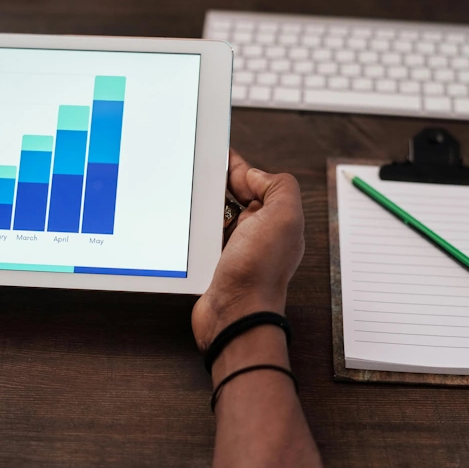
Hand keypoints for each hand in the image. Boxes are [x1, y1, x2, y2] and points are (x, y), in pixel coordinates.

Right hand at [191, 149, 304, 351]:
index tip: (217, 152)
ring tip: (189, 190)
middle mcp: (258, 232)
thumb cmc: (259, 273)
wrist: (234, 315)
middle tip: (197, 168)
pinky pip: (203, 235)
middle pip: (234, 195)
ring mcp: (235, 247)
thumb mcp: (284, 217)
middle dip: (217, 182)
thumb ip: (278, 187)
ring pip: (216, 213)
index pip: (256, 181)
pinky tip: (185, 219)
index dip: (238, 166)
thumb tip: (254, 175)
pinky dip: (195, 226)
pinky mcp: (215, 262)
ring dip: (204, 204)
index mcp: (277, 217)